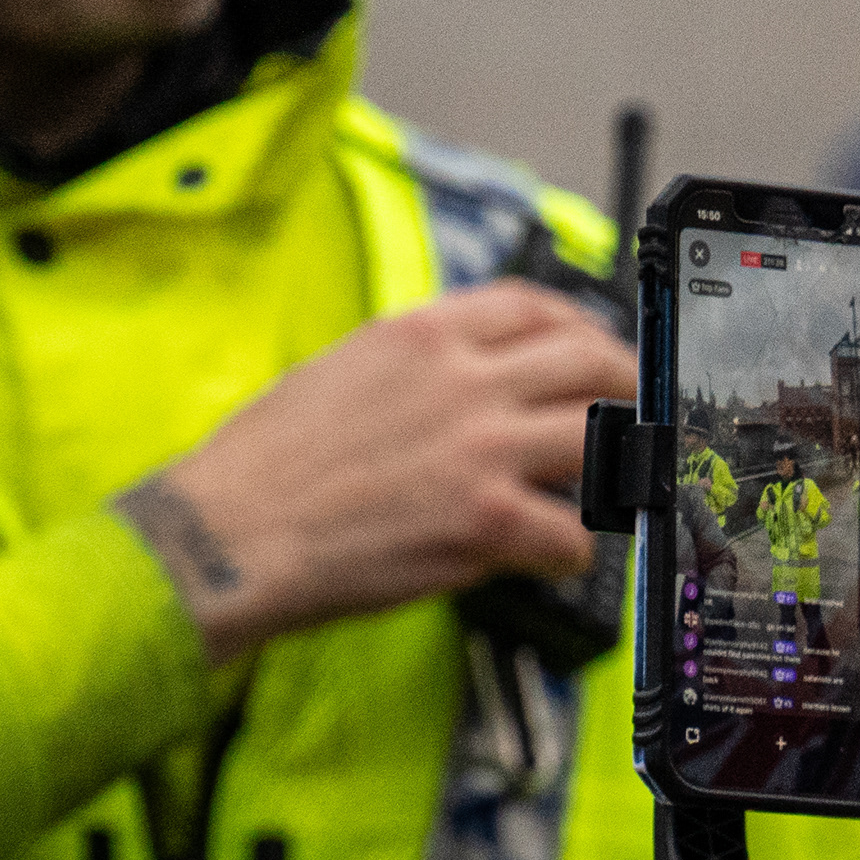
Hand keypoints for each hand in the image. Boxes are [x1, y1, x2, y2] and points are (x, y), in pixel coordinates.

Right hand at [118, 280, 632, 659]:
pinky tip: (557, 554)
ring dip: (615, 462)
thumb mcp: (340, 368)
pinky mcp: (485, 521)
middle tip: (634, 405)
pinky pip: (570, 532)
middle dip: (625, 382)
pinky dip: (574, 547)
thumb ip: (415, 363)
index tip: (591, 343)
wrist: (226, 533)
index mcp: (424, 335)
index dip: (577, 324)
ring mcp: (482, 449)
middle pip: (588, 360)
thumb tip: (466, 373)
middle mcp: (464, 380)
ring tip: (615, 483)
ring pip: (598, 437)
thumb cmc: (264, 464)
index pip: (532, 305)